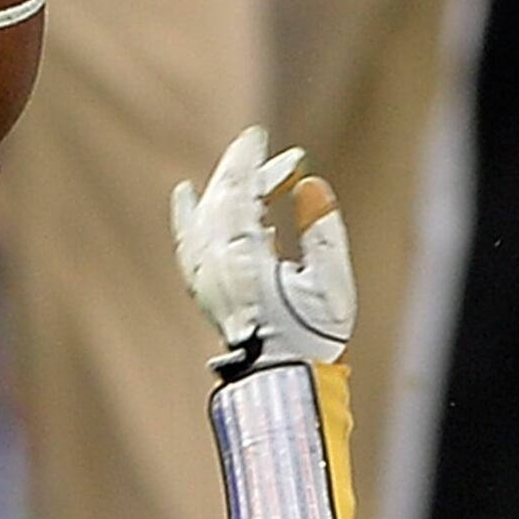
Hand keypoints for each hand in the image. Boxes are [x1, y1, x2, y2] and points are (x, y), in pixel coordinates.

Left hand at [173, 126, 354, 370]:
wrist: (281, 382)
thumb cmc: (312, 337)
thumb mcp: (332, 282)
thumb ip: (322, 231)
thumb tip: (307, 185)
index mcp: (244, 260)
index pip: (239, 194)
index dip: (249, 162)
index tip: (258, 136)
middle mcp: (215, 266)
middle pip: (219, 201)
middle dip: (239, 170)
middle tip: (261, 147)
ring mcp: (205, 280)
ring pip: (203, 218)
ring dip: (221, 189)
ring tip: (235, 167)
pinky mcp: (204, 290)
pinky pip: (188, 241)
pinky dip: (188, 215)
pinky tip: (186, 196)